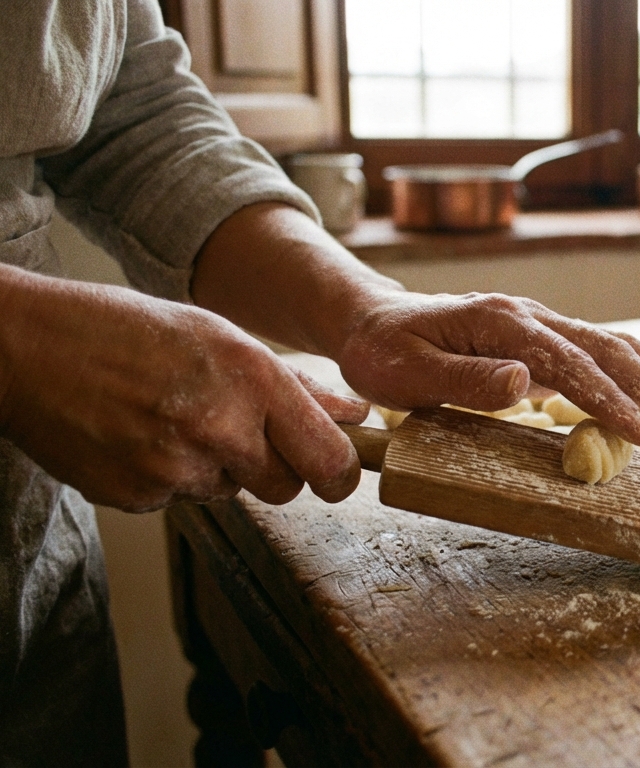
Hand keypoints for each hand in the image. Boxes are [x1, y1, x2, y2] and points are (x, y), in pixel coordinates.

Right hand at [0, 266, 367, 511]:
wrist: (26, 347)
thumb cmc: (126, 331)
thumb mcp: (222, 337)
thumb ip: (294, 385)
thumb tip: (354, 416)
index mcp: (253, 379)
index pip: (329, 459)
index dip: (339, 474)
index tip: (335, 474)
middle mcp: (220, 427)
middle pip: (286, 486)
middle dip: (273, 467)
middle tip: (235, 429)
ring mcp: (175, 468)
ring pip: (230, 491)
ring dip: (215, 467)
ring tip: (172, 417)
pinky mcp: (137, 496)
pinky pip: (179, 500)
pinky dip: (168, 477)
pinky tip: (139, 434)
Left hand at [335, 290, 639, 445]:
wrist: (373, 320)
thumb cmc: (383, 353)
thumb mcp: (406, 372)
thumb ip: (466, 377)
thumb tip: (526, 379)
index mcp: (502, 322)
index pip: (570, 364)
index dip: (612, 400)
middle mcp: (532, 316)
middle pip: (609, 350)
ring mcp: (543, 323)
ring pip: (617, 346)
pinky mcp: (547, 338)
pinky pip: (606, 350)